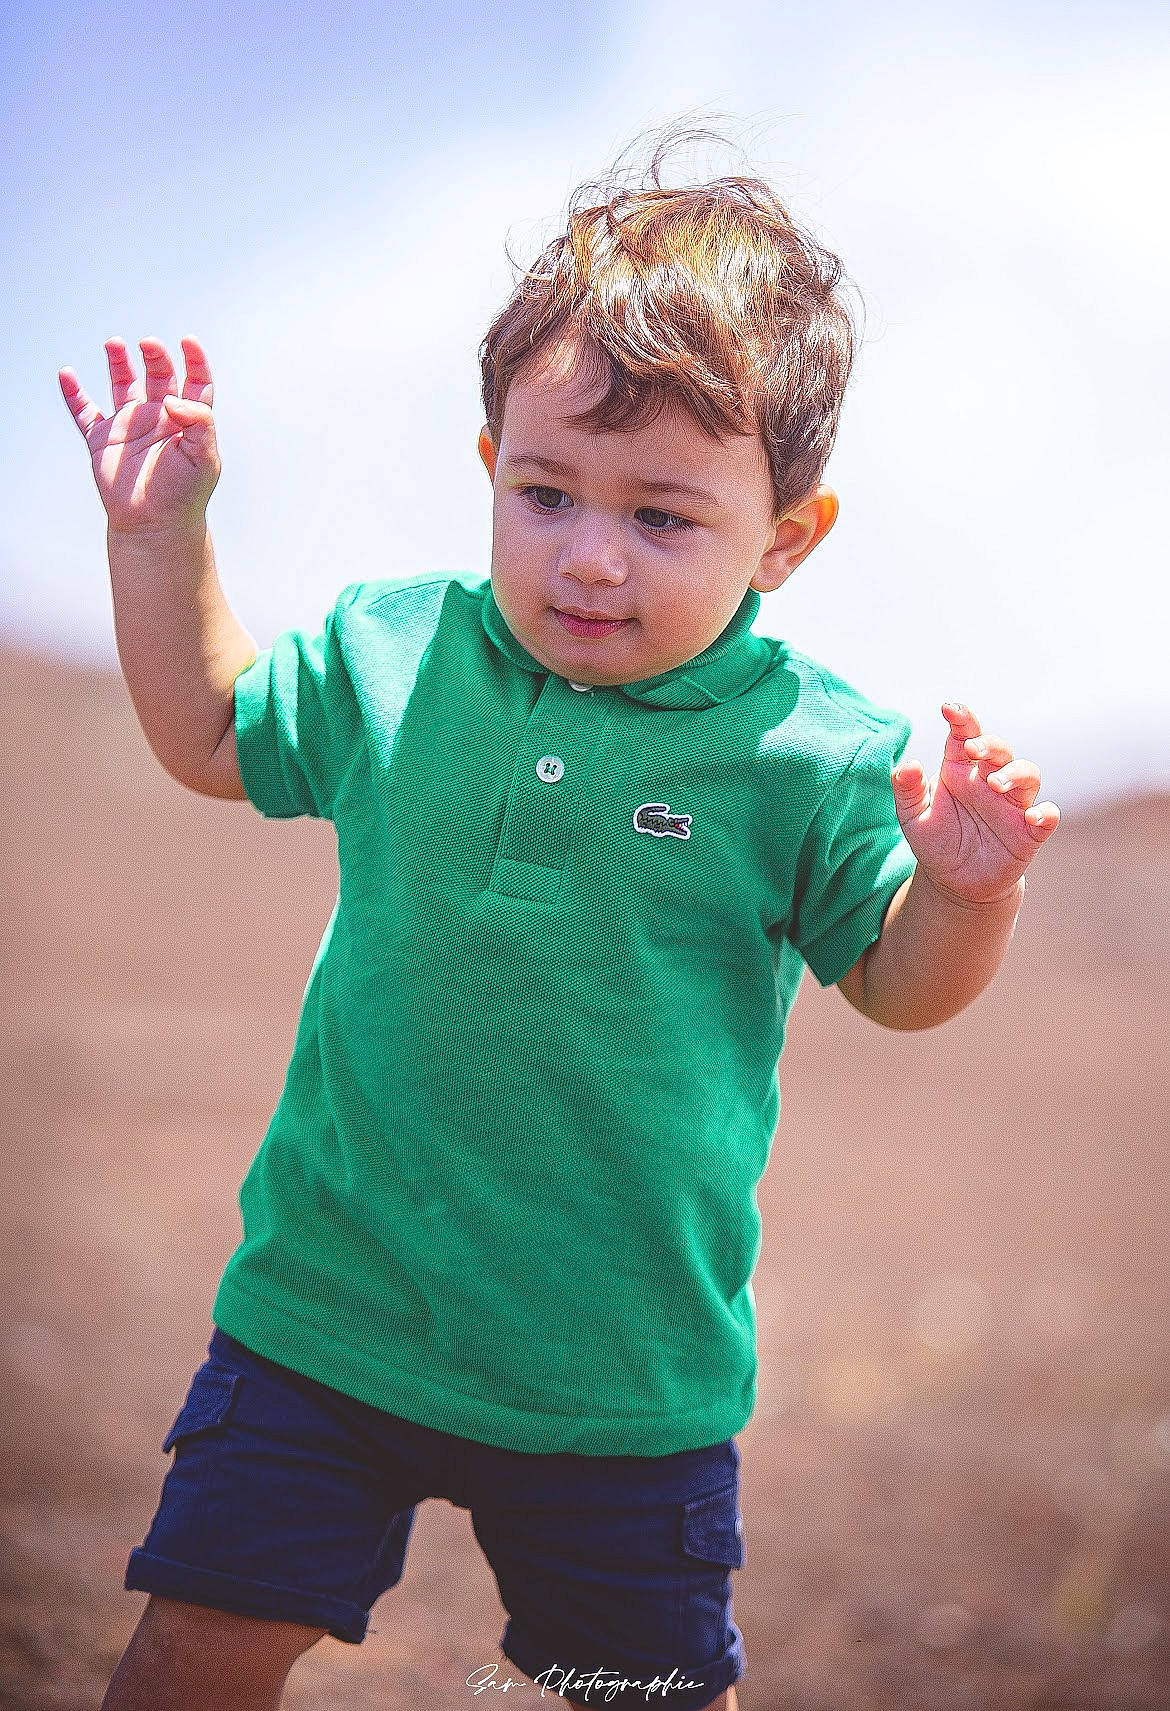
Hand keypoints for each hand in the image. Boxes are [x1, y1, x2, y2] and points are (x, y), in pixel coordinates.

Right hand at [58, 336, 220, 533]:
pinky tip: (67, 374)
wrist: (154, 526)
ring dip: (118, 363)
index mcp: (188, 421)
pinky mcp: (102, 440)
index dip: (194, 360)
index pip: (195, 382)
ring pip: (122, 384)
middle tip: (148, 345)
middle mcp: (159, 417)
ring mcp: (129, 426)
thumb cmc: (184, 495)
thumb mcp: (204, 458)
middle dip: (155, 356)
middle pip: (159, 375)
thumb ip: (198, 422)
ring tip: (114, 344)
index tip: (188, 342)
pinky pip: (84, 412)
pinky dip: (74, 394)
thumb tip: (171, 399)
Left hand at [890, 702, 1059, 905]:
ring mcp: (1012, 805)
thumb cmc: (935, 840)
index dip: (961, 719)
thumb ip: (907, 789)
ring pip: (1028, 774)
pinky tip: (1034, 817)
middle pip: (1000, 750)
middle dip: (989, 744)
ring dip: (1015, 773)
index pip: (964, 735)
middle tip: (972, 750)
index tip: (949, 709)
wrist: (953, 882)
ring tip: (995, 784)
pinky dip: (1046, 813)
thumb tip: (907, 765)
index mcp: (960, 771)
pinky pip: (1046, 816)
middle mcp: (989, 781)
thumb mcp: (912, 816)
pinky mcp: (1028, 832)